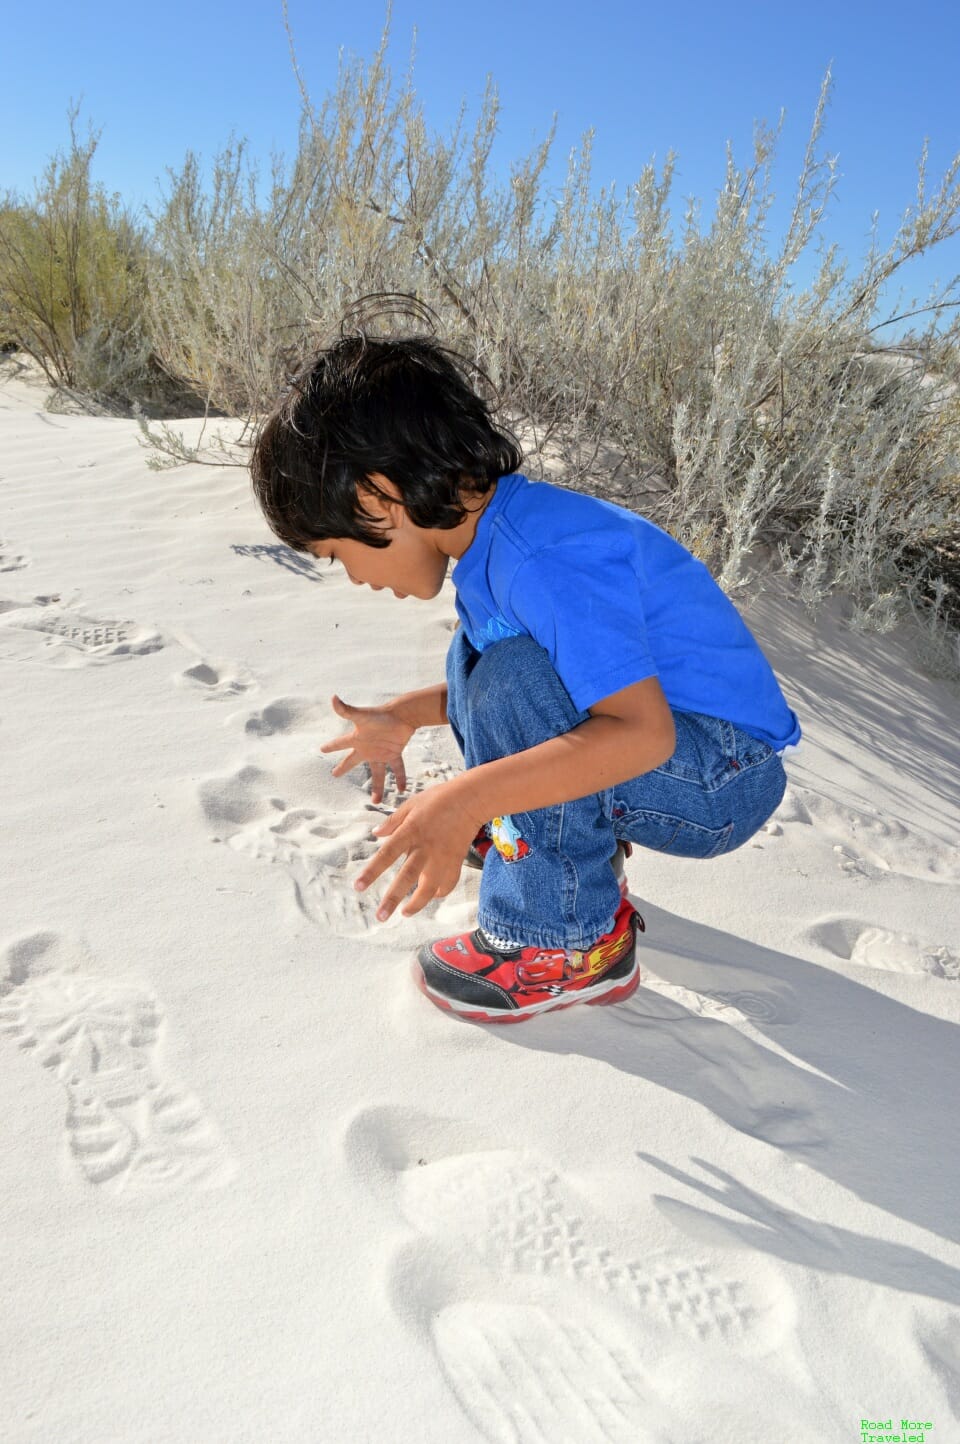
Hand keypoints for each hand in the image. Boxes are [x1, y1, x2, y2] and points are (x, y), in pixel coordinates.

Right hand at [319, 695, 415, 803]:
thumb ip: (346, 710)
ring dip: (378, 788)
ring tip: (376, 802)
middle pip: (352, 761)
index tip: (322, 749)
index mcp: (357, 739)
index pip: (340, 743)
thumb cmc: (380, 715)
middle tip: (335, 775)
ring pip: (377, 773)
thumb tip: (332, 698)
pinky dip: (400, 778)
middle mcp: (367, 748)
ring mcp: (381, 752)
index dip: (331, 746)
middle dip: (343, 767)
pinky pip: (397, 769)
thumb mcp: (361, 715)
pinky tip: (401, 789)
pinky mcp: (394, 753)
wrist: (402, 714)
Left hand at [354, 779, 482, 920]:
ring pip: (429, 887)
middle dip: (393, 898)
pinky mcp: (456, 862)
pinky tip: (431, 896)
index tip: (359, 887)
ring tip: (405, 913)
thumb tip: (375, 834)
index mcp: (410, 831)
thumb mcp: (410, 804)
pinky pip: (447, 883)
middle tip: (381, 916)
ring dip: (417, 904)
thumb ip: (392, 821)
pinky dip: (439, 893)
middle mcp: (425, 847)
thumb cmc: (438, 799)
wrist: (471, 800)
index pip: (387, 854)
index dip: (372, 872)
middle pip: (407, 877)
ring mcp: (442, 857)